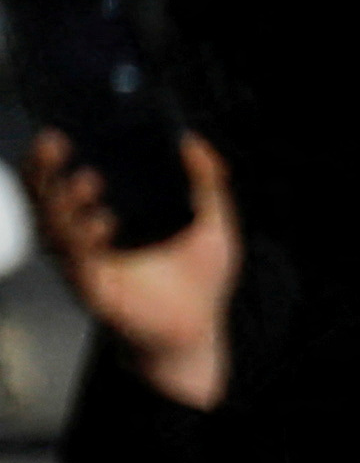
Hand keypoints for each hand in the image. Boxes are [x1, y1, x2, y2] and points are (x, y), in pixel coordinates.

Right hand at [23, 126, 236, 411]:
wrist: (198, 330)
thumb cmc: (196, 278)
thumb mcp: (210, 222)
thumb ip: (205, 182)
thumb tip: (193, 141)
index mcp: (101, 218)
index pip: (63, 184)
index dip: (51, 161)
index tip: (56, 133)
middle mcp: (83, 239)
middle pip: (48, 201)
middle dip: (45, 173)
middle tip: (55, 144)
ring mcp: (84, 265)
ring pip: (57, 229)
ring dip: (66, 203)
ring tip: (86, 180)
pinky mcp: (94, 289)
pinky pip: (80, 263)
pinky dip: (86, 240)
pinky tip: (102, 222)